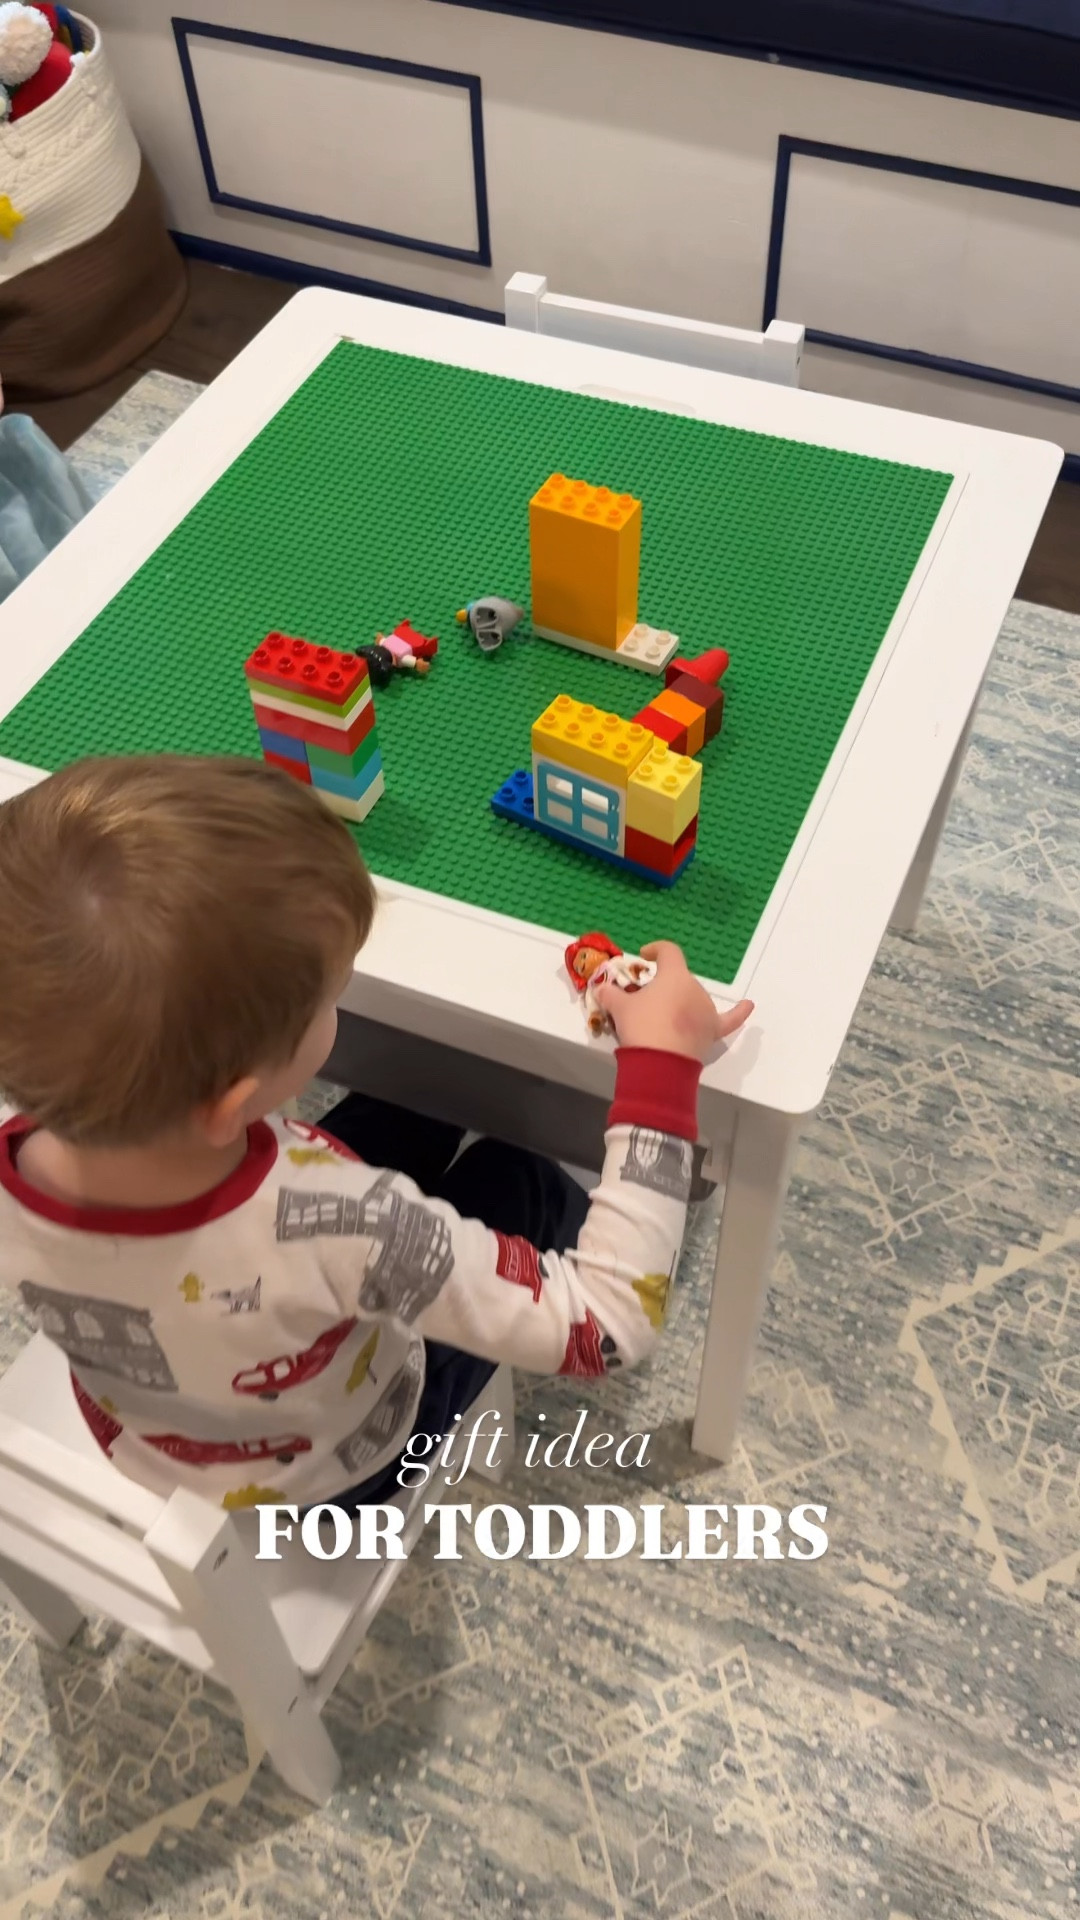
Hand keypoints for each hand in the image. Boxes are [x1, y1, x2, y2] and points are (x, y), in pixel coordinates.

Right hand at [594, 940, 752, 1061]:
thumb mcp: (619, 1008)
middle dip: (662, 987)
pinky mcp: (712, 1031)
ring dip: (679, 1003)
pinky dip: (740, 1012)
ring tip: (660, 1018)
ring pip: (693, 999)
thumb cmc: (640, 1027)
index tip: (643, 957)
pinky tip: (750, 1005)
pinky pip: (729, 1020)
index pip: (669, 952)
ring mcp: (706, 1010)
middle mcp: (695, 988)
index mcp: (674, 975)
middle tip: (642, 1001)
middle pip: (679, 980)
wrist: (659, 1063)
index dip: (656, 950)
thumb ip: (610, 994)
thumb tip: (600, 989)